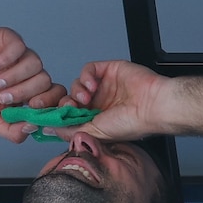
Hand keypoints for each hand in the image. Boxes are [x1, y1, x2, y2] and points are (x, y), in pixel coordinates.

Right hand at [0, 27, 66, 142]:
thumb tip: (34, 127)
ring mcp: (18, 56)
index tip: (32, 107)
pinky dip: (6, 60)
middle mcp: (27, 73)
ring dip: (14, 77)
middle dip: (25, 92)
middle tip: (3, 98)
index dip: (50, 100)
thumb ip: (14, 132)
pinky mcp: (6, 40)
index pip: (55, 93)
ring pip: (35, 63)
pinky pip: (19, 46)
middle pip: (45, 80)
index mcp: (29, 93)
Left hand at [50, 60, 169, 141]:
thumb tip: (50, 129)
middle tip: (71, 107)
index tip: (52, 116)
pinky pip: (88, 69)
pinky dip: (86, 76)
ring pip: (77, 84)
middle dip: (67, 103)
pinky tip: (92, 86)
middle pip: (71, 99)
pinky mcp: (109, 71)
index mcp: (96, 120)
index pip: (70, 116)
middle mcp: (99, 104)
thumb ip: (71, 130)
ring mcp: (104, 87)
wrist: (151, 106)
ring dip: (77, 91)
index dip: (61, 115)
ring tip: (87, 98)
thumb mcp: (95, 132)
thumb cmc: (131, 123)